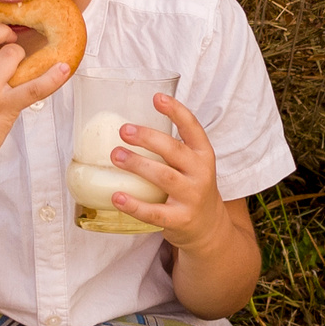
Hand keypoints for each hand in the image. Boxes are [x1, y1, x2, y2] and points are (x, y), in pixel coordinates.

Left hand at [102, 93, 228, 248]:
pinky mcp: (181, 219)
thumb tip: (128, 126)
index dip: (176, 111)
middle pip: (174, 150)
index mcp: (203, 154)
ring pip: (164, 177)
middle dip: (148, 138)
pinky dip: (134, 205)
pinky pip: (155, 212)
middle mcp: (201, 173)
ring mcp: (192, 197)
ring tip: (116, 155)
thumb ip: (170, 148)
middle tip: (124, 130)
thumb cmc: (191, 188)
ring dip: (138, 164)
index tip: (156, 98)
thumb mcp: (192, 165)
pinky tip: (117, 196)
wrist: (209, 227)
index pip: (192, 128)